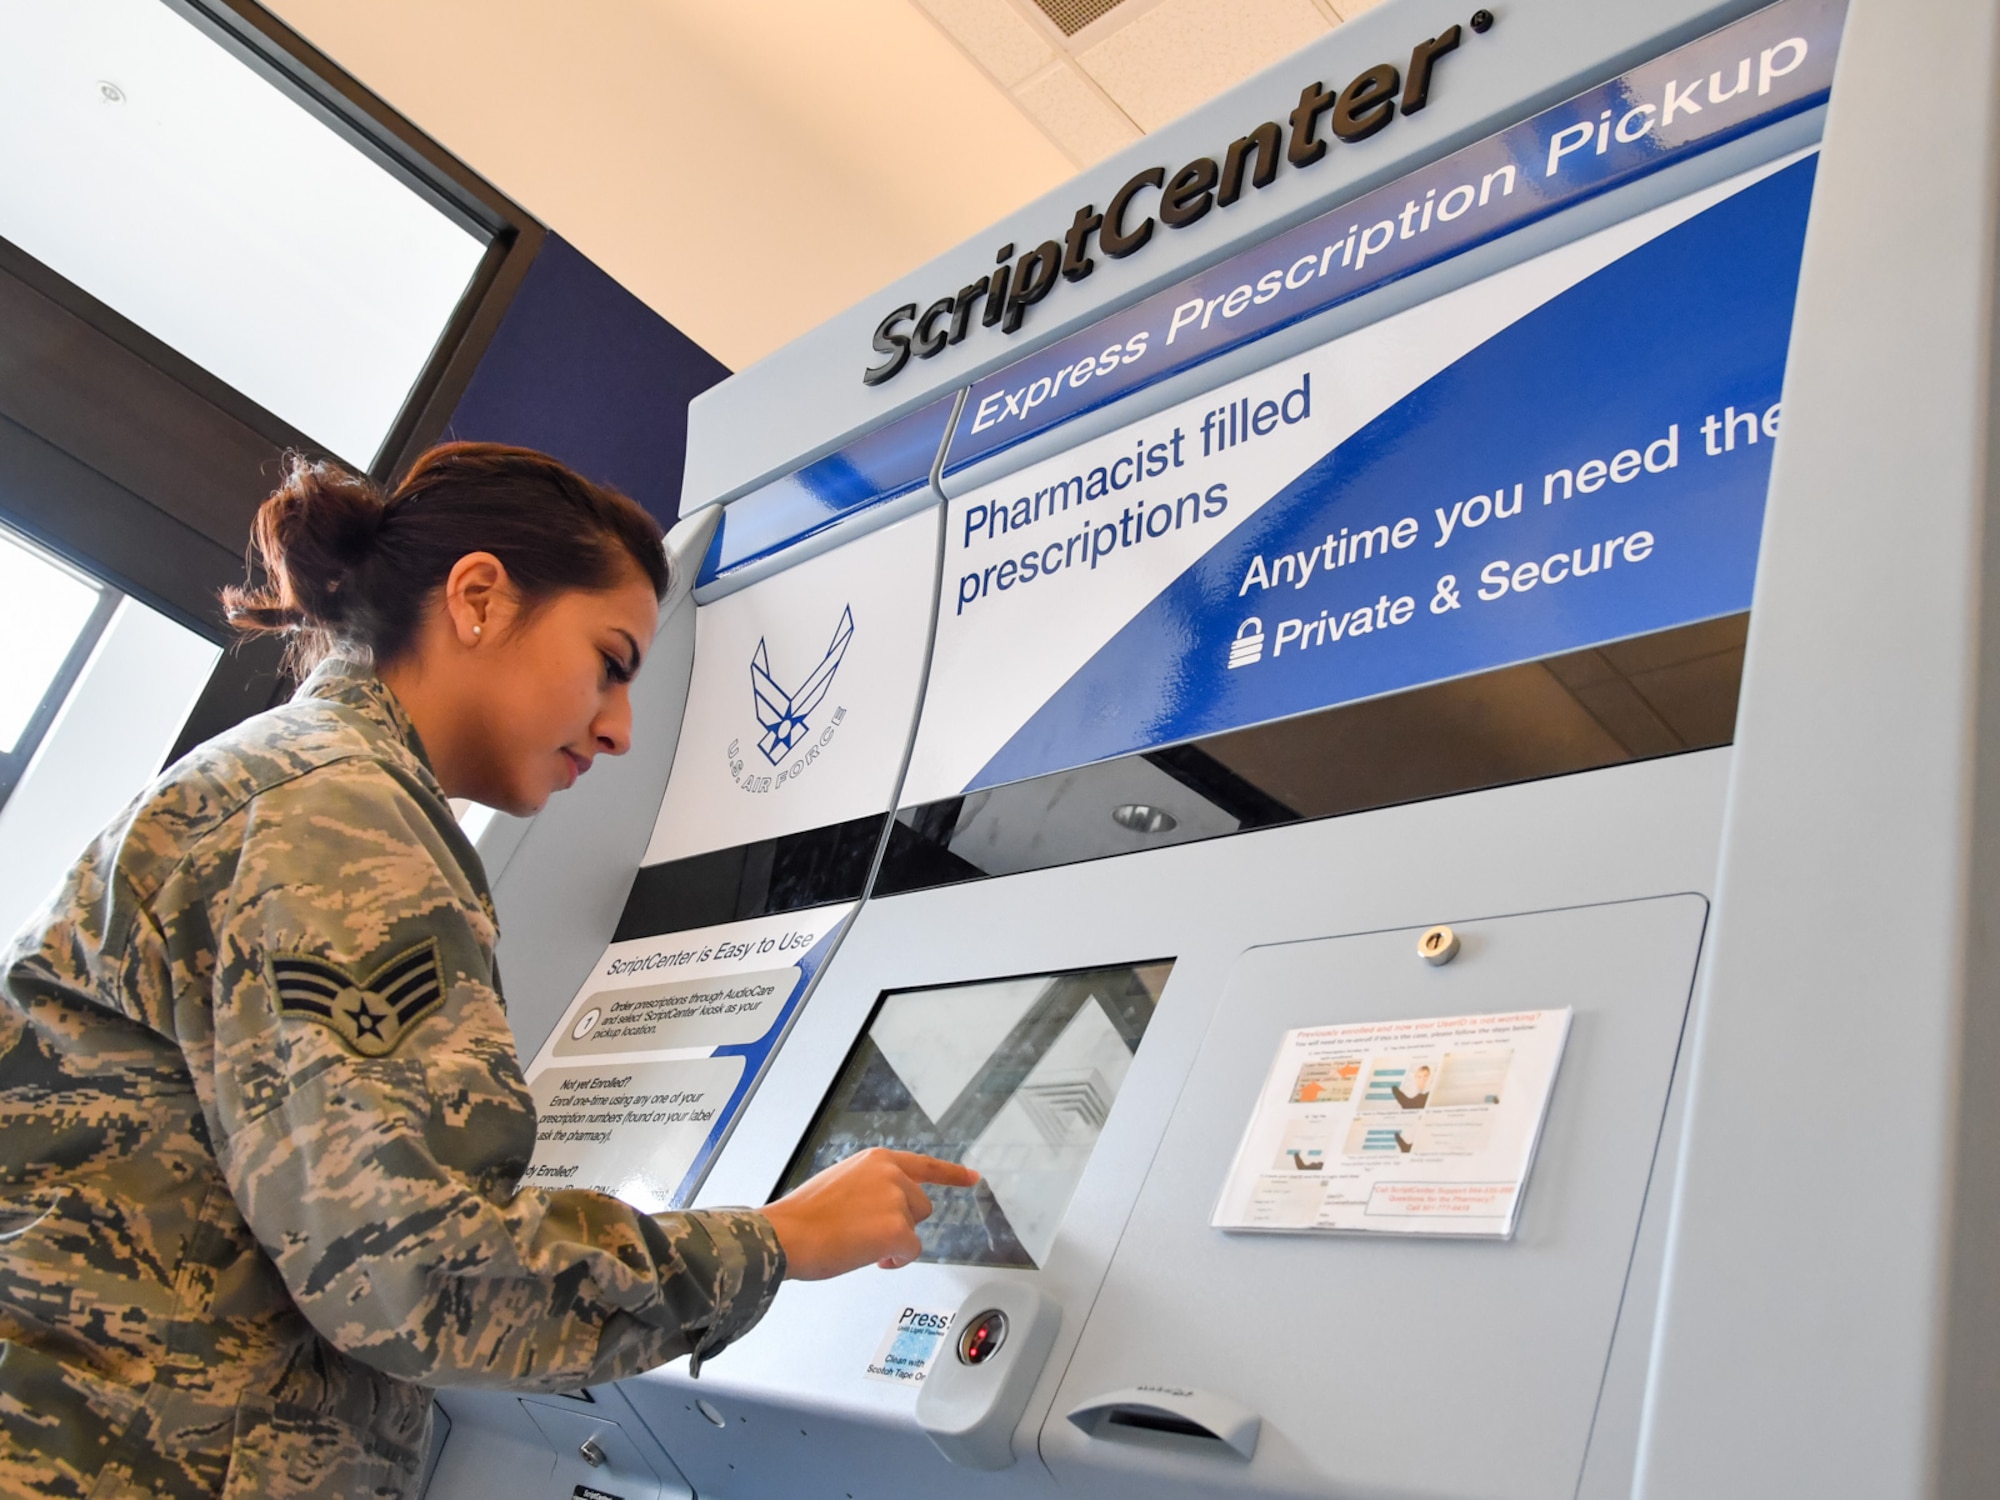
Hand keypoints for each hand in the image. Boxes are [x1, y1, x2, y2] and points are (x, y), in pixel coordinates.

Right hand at [761, 1148, 978, 1279]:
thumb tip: (881, 1210)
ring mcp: (896, 1200)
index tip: (973, 1177)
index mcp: (877, 1160)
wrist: (786, 1235)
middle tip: (865, 1233)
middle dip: (901, 1223)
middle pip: (920, 1206)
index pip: (924, 1165)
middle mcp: (891, 1174)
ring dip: (894, 1241)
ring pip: (914, 1230)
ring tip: (859, 1243)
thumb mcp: (840, 1183)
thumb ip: (870, 1187)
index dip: (952, 1174)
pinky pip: (910, 1252)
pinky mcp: (897, 1229)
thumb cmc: (803, 1217)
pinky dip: (895, 1260)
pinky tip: (870, 1257)